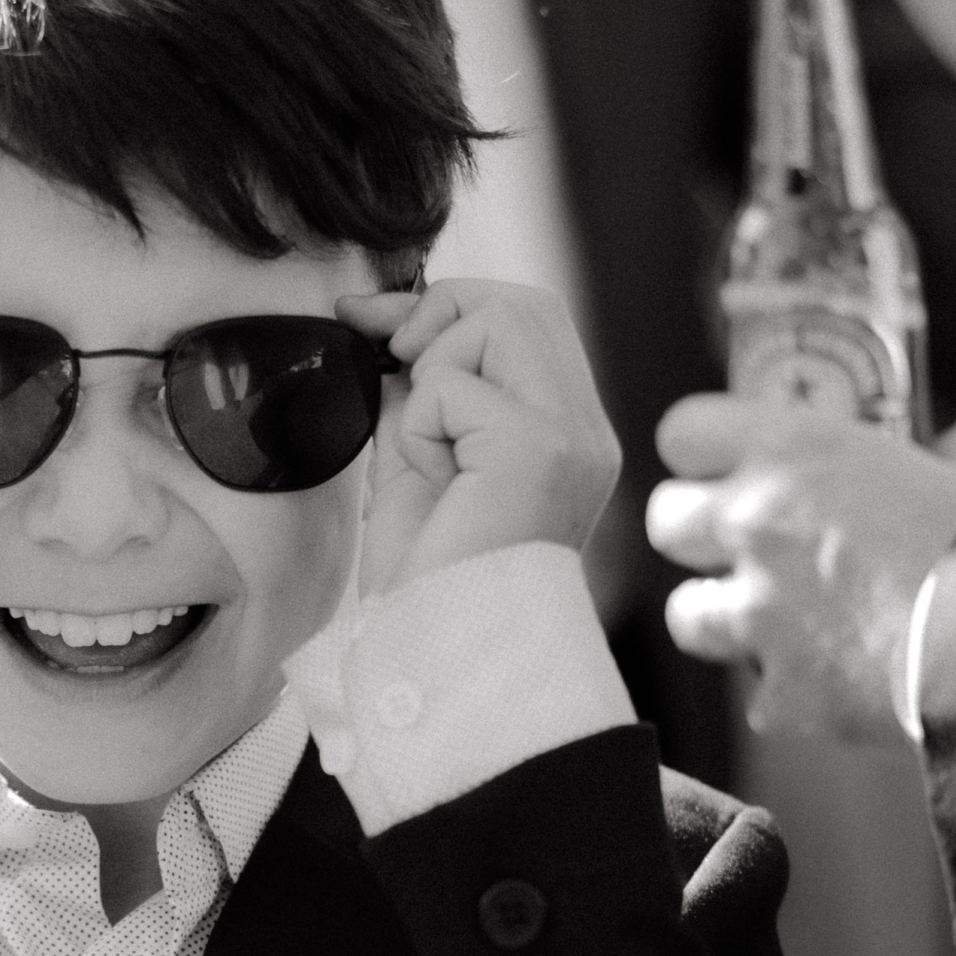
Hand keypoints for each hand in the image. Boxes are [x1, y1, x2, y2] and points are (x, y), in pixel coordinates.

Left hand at [341, 279, 619, 596]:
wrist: (440, 653)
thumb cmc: (428, 579)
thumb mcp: (418, 462)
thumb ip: (421, 395)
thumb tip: (392, 326)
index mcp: (567, 433)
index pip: (527, 318)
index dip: (448, 305)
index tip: (370, 322)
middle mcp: (585, 431)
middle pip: (518, 303)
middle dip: (437, 315)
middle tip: (390, 364)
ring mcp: (572, 437)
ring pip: (495, 321)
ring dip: (432, 376)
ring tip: (431, 453)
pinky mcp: (540, 449)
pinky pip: (453, 384)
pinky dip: (419, 427)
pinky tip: (434, 481)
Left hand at [647, 393, 955, 738]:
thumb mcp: (954, 467)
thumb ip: (890, 475)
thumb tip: (891, 481)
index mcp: (797, 449)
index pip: (685, 431)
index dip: (705, 453)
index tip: (730, 469)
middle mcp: (757, 523)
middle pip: (665, 519)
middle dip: (700, 537)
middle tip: (752, 553)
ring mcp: (759, 613)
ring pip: (686, 614)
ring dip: (725, 621)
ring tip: (783, 627)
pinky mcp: (782, 694)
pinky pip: (763, 698)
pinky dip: (798, 699)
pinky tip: (846, 692)